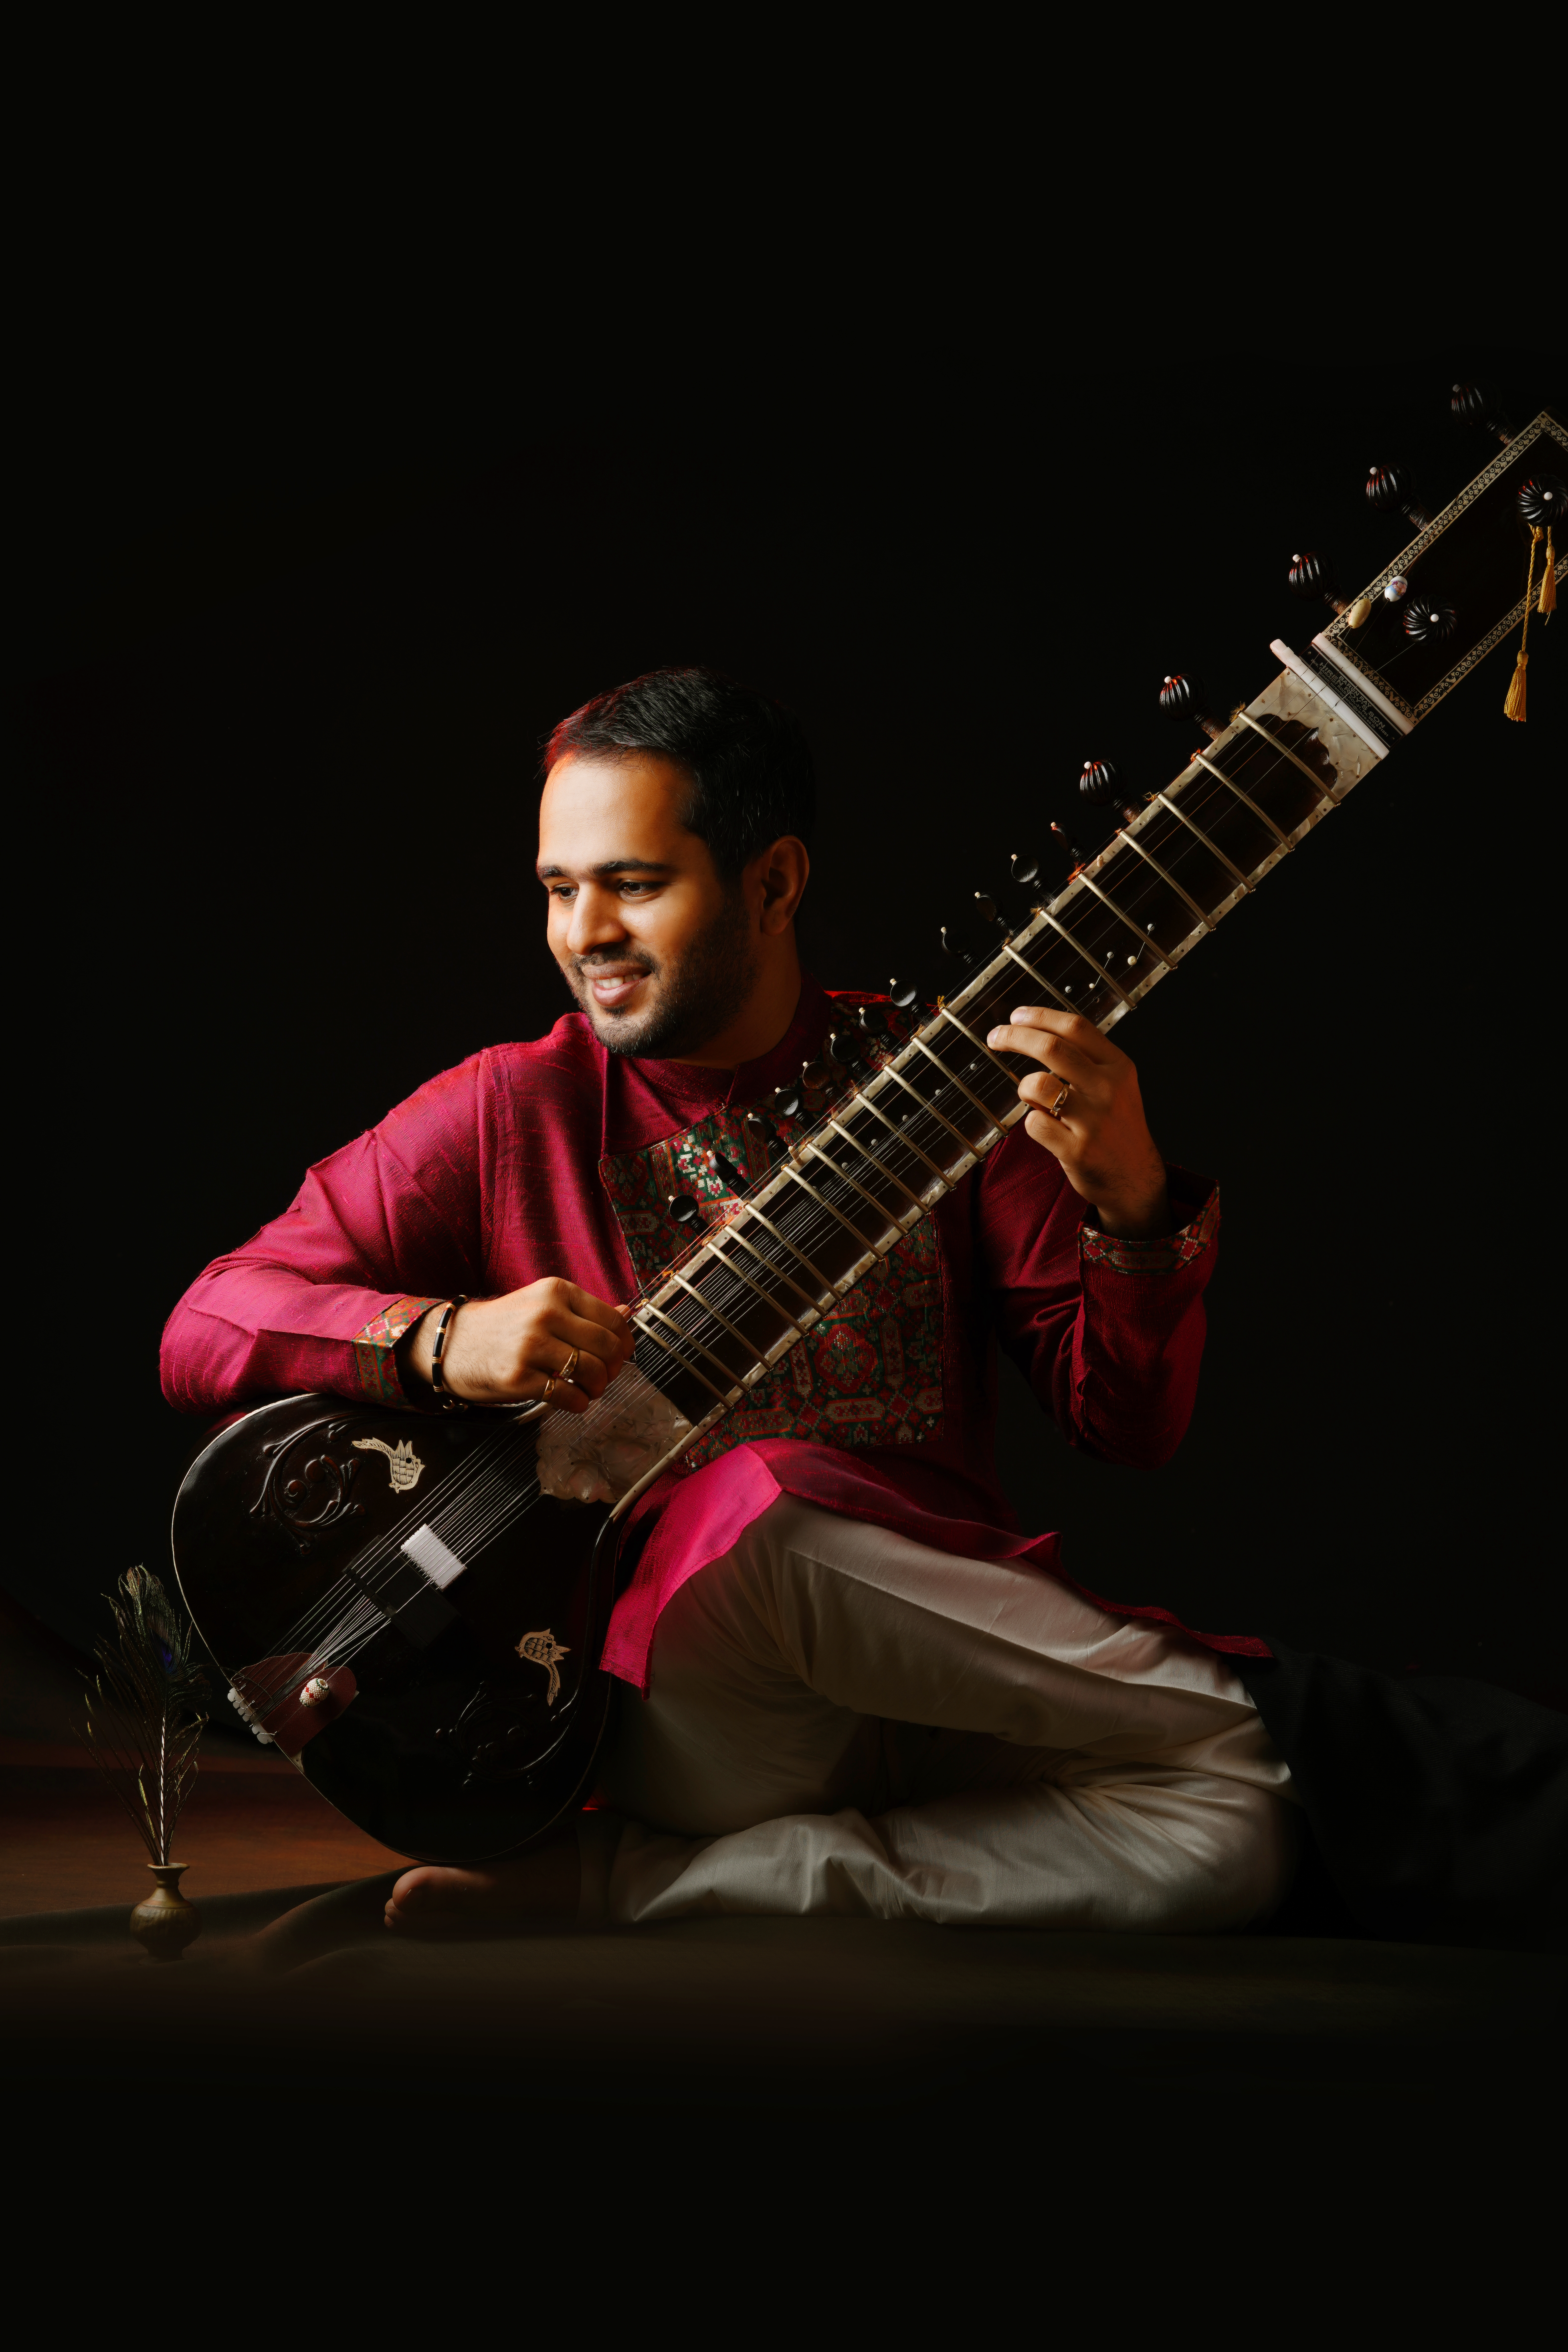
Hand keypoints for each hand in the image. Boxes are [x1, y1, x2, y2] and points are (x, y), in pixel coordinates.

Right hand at [402, 1280, 634, 1412]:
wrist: (452, 1344)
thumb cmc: (504, 1326)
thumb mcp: (542, 1304)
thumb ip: (584, 1311)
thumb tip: (627, 1315)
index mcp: (555, 1291)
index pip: (612, 1319)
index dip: (624, 1343)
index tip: (621, 1355)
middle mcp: (545, 1314)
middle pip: (606, 1347)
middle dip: (613, 1368)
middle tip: (605, 1376)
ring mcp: (530, 1346)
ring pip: (591, 1372)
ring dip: (597, 1388)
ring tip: (588, 1389)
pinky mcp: (518, 1378)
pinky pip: (568, 1395)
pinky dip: (579, 1403)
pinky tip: (573, 1399)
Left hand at [985, 1008, 1171, 1239]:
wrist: (1134, 1179)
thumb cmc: (1116, 1127)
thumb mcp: (1114, 1085)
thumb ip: (1085, 1060)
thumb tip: (1037, 1032)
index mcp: (1118, 1067)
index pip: (1075, 1028)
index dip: (1040, 1016)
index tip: (1016, 1016)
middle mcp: (1108, 1089)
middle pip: (1051, 1047)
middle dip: (1015, 1036)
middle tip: (995, 1036)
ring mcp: (1093, 1120)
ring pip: (1037, 1085)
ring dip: (1024, 1088)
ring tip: (1033, 1099)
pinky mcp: (1077, 1150)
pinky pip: (1033, 1123)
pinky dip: (1032, 1122)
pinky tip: (1049, 1129)